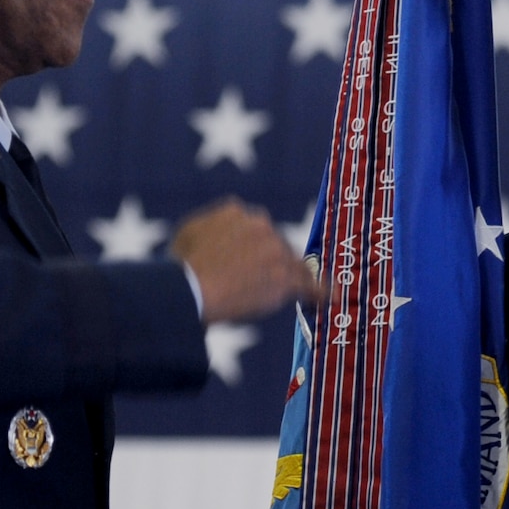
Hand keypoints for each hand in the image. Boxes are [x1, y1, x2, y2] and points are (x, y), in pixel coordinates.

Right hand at [170, 199, 319, 324]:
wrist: (191, 287)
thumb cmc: (181, 267)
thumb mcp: (188, 233)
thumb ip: (208, 228)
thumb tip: (214, 236)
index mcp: (235, 211)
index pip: (253, 227)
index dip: (250, 247)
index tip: (245, 261)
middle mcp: (259, 224)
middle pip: (274, 244)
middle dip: (268, 262)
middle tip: (254, 283)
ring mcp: (275, 249)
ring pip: (290, 263)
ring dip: (291, 277)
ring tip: (294, 292)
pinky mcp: (284, 276)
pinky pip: (308, 283)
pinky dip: (318, 291)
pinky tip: (327, 297)